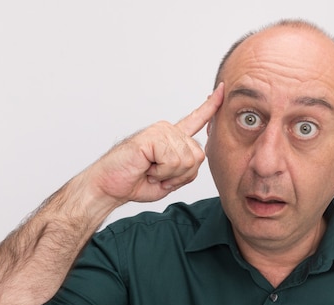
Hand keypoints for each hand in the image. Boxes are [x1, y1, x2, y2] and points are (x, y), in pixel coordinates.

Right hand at [80, 83, 224, 209]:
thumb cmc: (136, 181)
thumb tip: (197, 158)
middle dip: (181, 175)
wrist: (110, 186)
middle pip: (198, 156)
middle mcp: (168, 131)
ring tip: (151, 170)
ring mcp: (160, 131)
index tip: (223, 89)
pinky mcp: (152, 137)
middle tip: (158, 175)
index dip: (211, 107)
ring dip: (170, 174)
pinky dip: (161, 172)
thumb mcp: (170, 179)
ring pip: (188, 160)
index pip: (196, 119)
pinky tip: (147, 168)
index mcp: (172, 139)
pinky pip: (173, 160)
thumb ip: (187, 169)